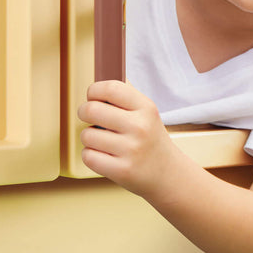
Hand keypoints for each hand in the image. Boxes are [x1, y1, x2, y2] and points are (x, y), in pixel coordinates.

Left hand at [78, 81, 174, 198]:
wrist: (167, 173)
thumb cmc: (150, 139)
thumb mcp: (147, 112)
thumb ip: (125, 96)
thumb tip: (101, 79)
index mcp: (146, 108)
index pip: (110, 88)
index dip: (94, 91)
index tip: (93, 97)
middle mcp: (140, 127)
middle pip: (91, 110)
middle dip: (84, 112)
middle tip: (90, 116)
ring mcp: (131, 150)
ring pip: (87, 135)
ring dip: (89, 137)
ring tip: (103, 140)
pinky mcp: (122, 170)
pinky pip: (88, 156)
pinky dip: (91, 155)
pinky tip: (103, 154)